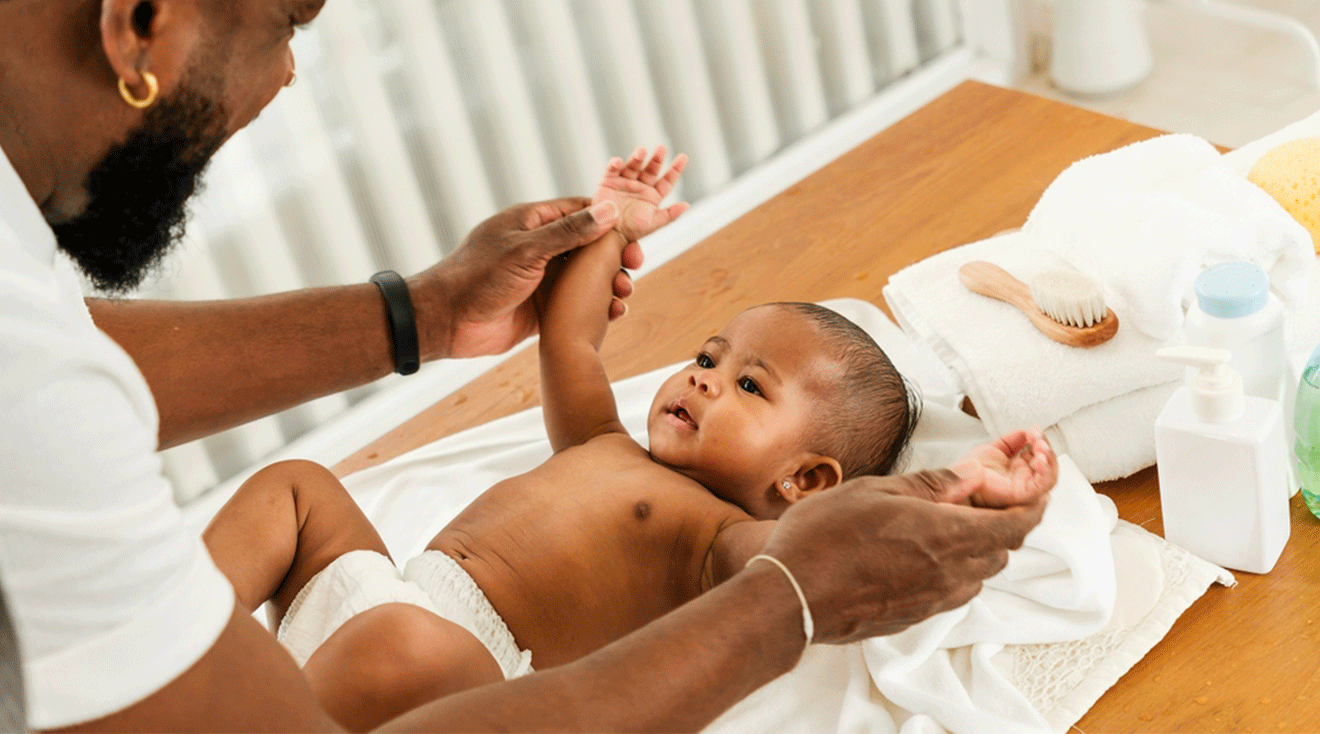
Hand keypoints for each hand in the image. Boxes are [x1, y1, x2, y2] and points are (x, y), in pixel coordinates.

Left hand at [409, 198, 642, 358]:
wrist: (446, 322)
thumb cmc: (477, 277)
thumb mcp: (526, 250)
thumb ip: (568, 233)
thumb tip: (608, 212)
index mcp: (533, 223)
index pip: (581, 212)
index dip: (611, 220)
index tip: (636, 229)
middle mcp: (540, 248)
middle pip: (590, 246)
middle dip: (615, 256)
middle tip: (635, 266)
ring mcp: (542, 279)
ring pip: (588, 277)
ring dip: (610, 283)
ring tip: (624, 292)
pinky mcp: (543, 308)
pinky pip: (578, 304)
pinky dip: (598, 307)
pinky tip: (614, 313)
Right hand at [594, 146, 689, 241]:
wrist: (609, 234)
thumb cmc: (632, 230)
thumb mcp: (653, 223)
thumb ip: (670, 214)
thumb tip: (686, 205)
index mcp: (653, 195)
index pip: (667, 180)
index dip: (675, 169)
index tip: (683, 157)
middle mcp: (641, 186)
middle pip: (651, 169)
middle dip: (657, 159)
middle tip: (662, 148)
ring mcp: (625, 182)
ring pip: (633, 165)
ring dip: (637, 157)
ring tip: (641, 151)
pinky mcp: (609, 181)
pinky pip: (612, 170)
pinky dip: (614, 164)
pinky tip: (618, 161)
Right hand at [758, 475, 1047, 643]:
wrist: (791, 597)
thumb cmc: (823, 539)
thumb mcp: (873, 490)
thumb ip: (928, 485)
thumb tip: (968, 477)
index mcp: (946, 536)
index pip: (1016, 524)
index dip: (1034, 505)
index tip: (1038, 489)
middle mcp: (949, 573)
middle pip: (1002, 550)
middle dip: (1003, 523)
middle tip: (985, 499)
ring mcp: (932, 600)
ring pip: (979, 574)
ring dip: (978, 548)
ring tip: (951, 525)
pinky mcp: (913, 616)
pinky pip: (952, 591)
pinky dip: (954, 569)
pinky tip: (923, 553)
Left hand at [946, 428, 1056, 507]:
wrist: (960, 478)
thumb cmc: (973, 468)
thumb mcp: (996, 448)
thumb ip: (1013, 439)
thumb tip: (1028, 431)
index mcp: (1020, 467)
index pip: (1039, 453)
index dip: (1040, 440)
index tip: (1034, 430)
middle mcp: (1024, 477)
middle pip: (1047, 463)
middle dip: (1045, 447)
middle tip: (1036, 437)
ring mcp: (1025, 486)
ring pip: (1049, 476)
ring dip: (1049, 458)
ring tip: (1039, 446)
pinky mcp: (1022, 494)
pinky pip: (1041, 486)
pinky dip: (1045, 472)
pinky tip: (1039, 460)